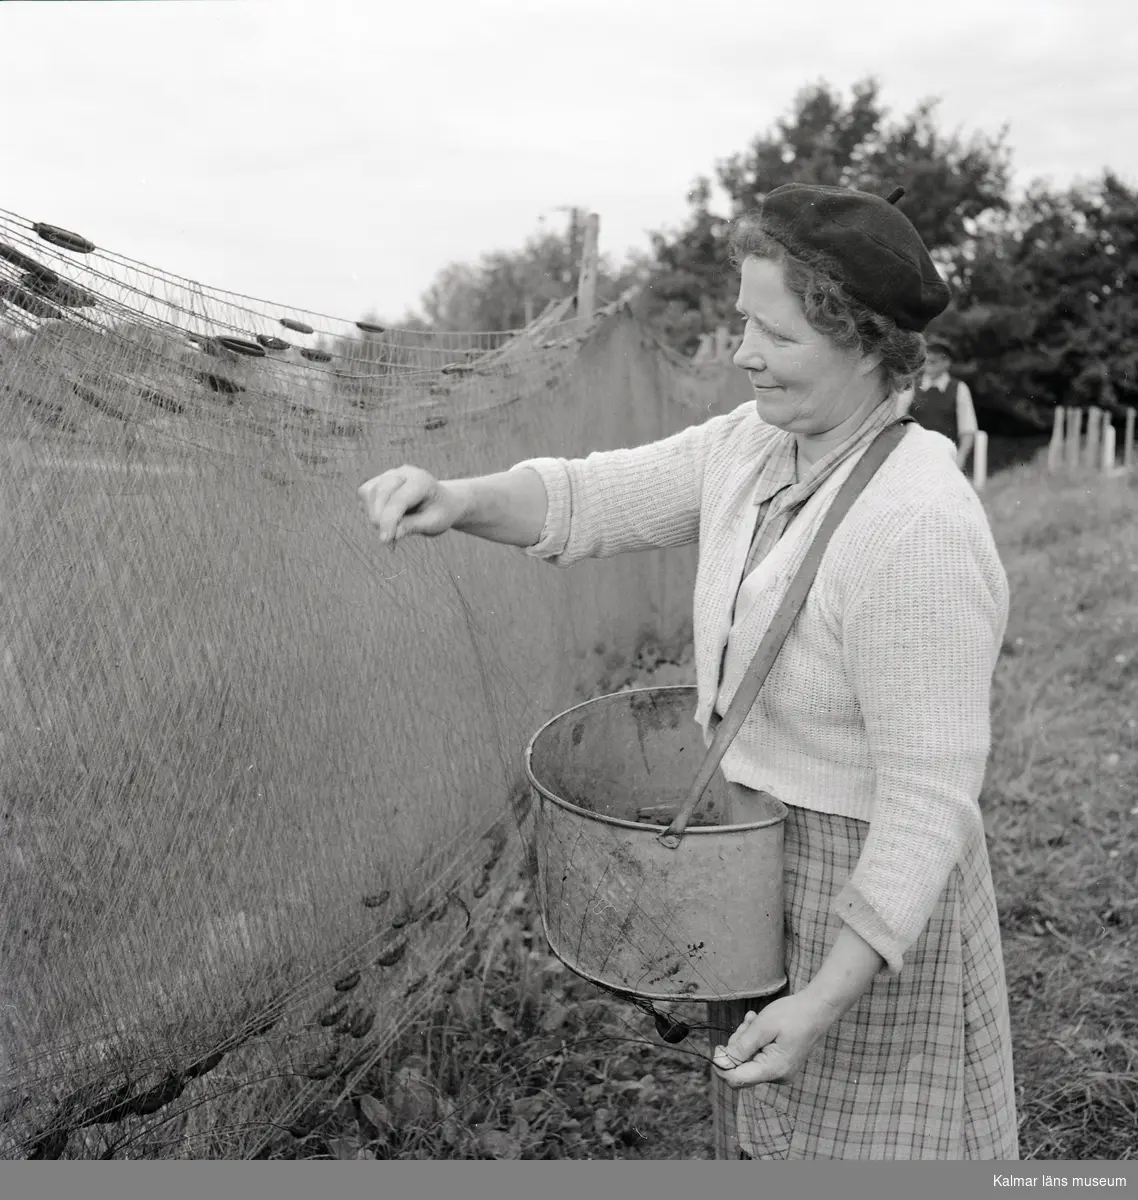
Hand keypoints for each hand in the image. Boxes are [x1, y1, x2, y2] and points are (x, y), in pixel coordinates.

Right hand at [358, 466, 464, 542]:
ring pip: (369, 493)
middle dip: (380, 518)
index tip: (385, 540)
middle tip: (388, 539)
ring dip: (375, 514)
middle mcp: (404, 472)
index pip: (398, 499)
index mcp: (421, 480)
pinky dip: (370, 508)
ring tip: (392, 527)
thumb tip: (393, 534)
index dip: (389, 521)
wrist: (440, 502)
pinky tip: (385, 517)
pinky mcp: (379, 480)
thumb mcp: (434, 523)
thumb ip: (413, 526)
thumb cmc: (439, 513)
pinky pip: (365, 493)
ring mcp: (389, 474)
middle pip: (381, 492)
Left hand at [711, 994, 839, 1088]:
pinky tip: (758, 1024)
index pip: (735, 1080)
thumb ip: (740, 1047)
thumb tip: (720, 1062)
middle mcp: (776, 1076)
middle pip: (740, 1069)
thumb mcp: (761, 1027)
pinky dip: (754, 1040)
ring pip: (748, 1059)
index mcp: (772, 1070)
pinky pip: (758, 1056)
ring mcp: (779, 1071)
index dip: (721, 1066)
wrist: (817, 1009)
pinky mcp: (780, 1064)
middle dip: (736, 1046)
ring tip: (754, 1020)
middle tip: (746, 1023)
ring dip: (745, 1038)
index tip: (717, 1046)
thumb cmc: (791, 1015)